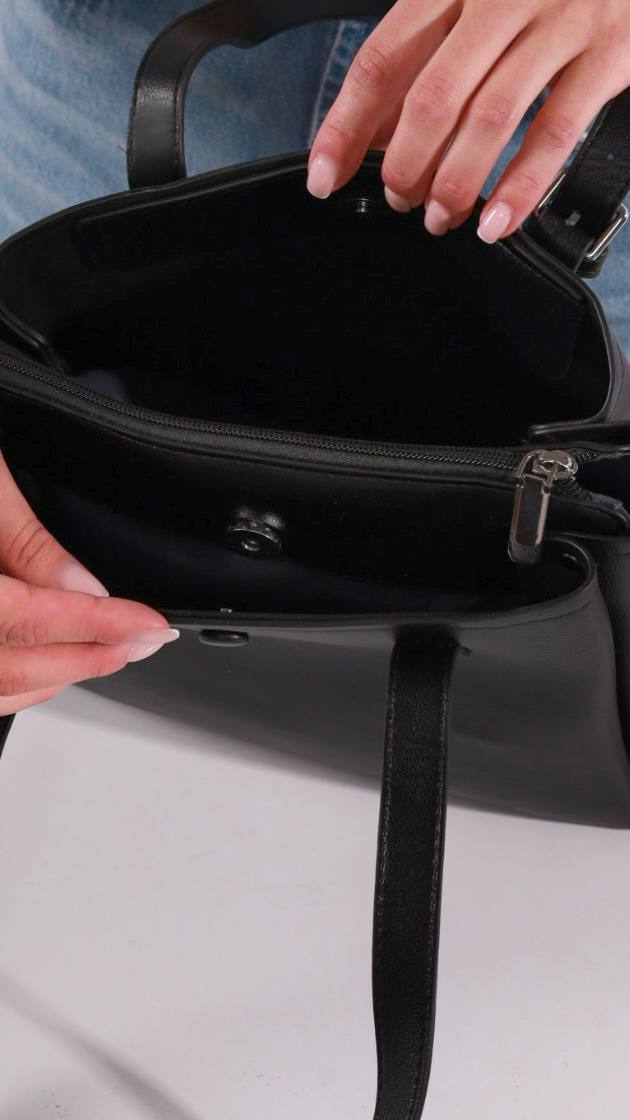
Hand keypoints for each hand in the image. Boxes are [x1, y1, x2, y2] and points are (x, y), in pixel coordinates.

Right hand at [0, 452, 178, 715]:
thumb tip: (83, 592)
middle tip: (143, 641)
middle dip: (84, 661)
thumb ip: (25, 543)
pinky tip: (44, 661)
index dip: (96, 628)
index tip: (149, 625)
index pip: (24, 620)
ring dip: (50, 678)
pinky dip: (9, 681)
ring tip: (108, 652)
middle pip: (4, 669)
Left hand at [307, 0, 629, 241]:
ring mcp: (560, 20)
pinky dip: (520, 186)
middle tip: (399, 200)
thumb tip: (368, 137)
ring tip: (441, 218)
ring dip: (455, 183)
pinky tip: (496, 221)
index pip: (381, 60)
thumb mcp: (474, 4)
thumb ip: (422, 61)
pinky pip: (555, 131)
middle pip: (432, 97)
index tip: (324, 178)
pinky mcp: (609, 51)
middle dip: (404, 165)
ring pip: (489, 118)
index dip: (345, 127)